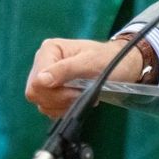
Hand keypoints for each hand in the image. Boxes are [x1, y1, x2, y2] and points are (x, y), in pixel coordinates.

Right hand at [23, 38, 142, 117]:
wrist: (122, 66)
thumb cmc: (109, 60)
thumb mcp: (91, 62)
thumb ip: (65, 70)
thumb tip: (40, 81)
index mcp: (49, 50)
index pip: (36, 82)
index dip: (55, 92)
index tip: (78, 90)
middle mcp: (43, 63)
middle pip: (36, 93)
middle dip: (60, 99)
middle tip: (82, 94)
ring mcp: (46, 78)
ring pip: (42, 103)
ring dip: (64, 104)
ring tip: (82, 95)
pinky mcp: (52, 90)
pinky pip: (49, 108)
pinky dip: (64, 108)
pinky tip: (78, 100)